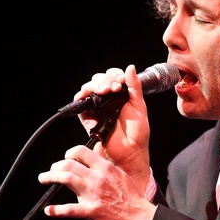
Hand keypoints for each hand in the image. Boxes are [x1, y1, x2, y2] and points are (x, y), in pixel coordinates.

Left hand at [38, 145, 155, 219]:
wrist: (139, 216)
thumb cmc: (131, 197)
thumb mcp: (120, 173)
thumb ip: (105, 162)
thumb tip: (96, 149)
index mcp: (105, 168)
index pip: (81, 152)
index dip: (69, 153)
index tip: (66, 158)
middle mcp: (97, 178)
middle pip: (69, 164)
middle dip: (55, 166)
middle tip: (51, 171)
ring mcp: (93, 194)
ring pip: (66, 179)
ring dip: (50, 178)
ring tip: (44, 179)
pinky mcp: (91, 211)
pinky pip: (69, 209)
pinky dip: (56, 210)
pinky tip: (49, 210)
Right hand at [74, 64, 150, 181]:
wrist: (131, 152)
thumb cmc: (137, 132)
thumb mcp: (139, 106)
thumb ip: (134, 87)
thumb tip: (130, 67)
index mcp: (121, 96)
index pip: (113, 77)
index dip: (115, 75)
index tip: (121, 80)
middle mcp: (108, 100)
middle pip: (99, 80)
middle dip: (105, 80)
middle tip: (114, 88)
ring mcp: (97, 108)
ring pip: (89, 89)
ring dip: (95, 85)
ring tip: (105, 90)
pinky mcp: (88, 118)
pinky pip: (80, 104)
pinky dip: (82, 96)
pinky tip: (90, 94)